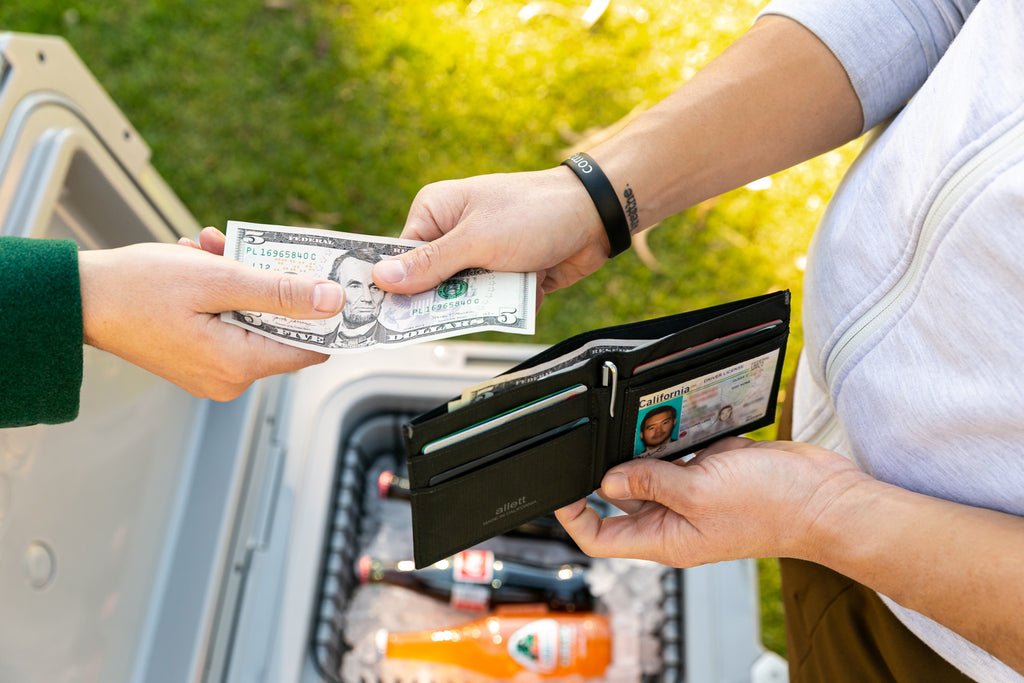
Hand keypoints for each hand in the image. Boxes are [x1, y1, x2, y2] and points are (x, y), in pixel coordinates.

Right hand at [79, 232, 344, 400]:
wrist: (77, 299)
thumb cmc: (138, 288)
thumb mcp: (219, 279)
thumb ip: (281, 293)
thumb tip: (332, 301)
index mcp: (239, 365)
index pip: (310, 349)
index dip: (321, 313)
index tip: (321, 278)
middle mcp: (229, 379)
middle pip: (278, 329)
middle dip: (267, 283)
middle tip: (241, 248)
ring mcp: (212, 373)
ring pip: (251, 319)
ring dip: (239, 279)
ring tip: (208, 248)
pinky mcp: (197, 360)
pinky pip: (226, 324)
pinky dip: (220, 292)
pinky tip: (198, 261)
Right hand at [371, 167, 611, 305]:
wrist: (595, 216)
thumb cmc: (536, 211)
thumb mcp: (477, 240)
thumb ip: (430, 264)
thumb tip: (383, 278)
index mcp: (436, 211)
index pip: (401, 258)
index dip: (400, 288)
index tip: (396, 316)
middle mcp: (454, 232)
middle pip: (432, 284)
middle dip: (454, 296)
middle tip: (471, 296)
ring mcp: (481, 254)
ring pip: (466, 299)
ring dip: (489, 299)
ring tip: (512, 279)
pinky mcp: (505, 273)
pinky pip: (495, 302)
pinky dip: (511, 301)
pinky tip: (531, 282)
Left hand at [555, 437, 868, 566]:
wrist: (824, 496)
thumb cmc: (772, 508)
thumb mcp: (697, 493)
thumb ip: (649, 482)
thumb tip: (608, 479)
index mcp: (665, 538)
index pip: (600, 537)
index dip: (574, 515)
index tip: (561, 487)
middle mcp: (674, 520)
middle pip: (621, 500)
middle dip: (608, 471)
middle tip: (599, 440)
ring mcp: (694, 496)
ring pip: (650, 472)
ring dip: (642, 449)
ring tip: (636, 426)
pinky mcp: (712, 473)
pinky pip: (678, 455)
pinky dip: (672, 438)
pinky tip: (672, 420)